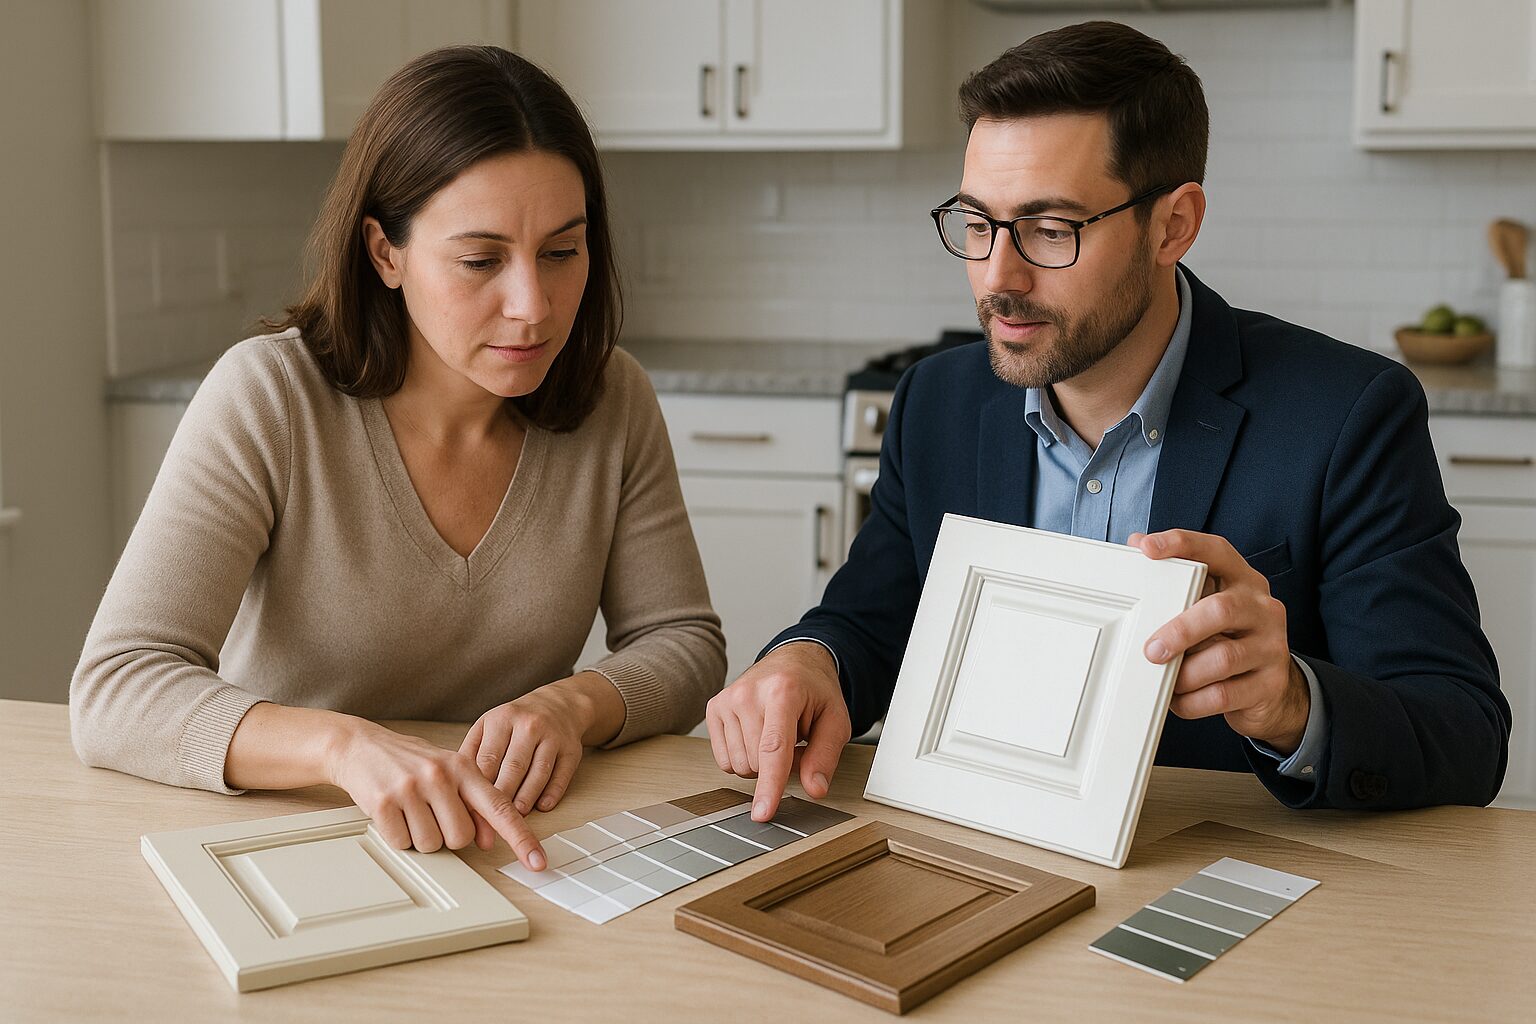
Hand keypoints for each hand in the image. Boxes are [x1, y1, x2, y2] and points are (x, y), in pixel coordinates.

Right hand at [326, 718, 546, 868]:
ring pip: (432, 844)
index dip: (521, 838)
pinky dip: (399, 836)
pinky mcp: (383, 803)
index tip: (537, 861)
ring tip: (411, 811)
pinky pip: (402, 843)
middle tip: (432, 813)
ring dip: (422, 837)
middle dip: (448, 835)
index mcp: (463, 767)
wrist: (360, 746)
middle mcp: (440, 775)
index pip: (500, 808)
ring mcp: (411, 788)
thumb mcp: (448, 772)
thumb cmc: (410, 762)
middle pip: (462, 837)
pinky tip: (394, 814)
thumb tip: (489, 838)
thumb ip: (472, 801)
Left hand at [458, 674, 613, 815]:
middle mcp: (529, 725)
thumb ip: (472, 751)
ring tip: (515, 817)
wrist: (558, 704)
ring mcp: (553, 736)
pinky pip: (562, 775)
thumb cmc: (516, 721)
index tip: (470, 808)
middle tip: (490, 821)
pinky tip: (543, 806)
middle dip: (501, 797)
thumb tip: (455, 786)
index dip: (477, 787)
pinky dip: (552, 793)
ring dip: (526, 798)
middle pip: (513, 768)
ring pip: (538, 773)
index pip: (487, 759)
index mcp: (502, 719)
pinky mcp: (571, 749)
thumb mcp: (489, 725)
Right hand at [705, 642, 851, 821]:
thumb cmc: (814, 691)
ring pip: (738, 766)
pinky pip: (724, 760)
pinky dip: (743, 757)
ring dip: (760, 762)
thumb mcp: (835, 720)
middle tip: (794, 740)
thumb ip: (825, 756)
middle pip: (756, 763)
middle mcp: (748, 693)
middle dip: (778, 766)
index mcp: (783, 691)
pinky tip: (756, 735)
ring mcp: (727, 699)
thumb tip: (815, 789)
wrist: (792, 661)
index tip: (762, 812)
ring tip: (775, 734)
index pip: (774, 748)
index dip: (770, 785)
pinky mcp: (714, 708)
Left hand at [1131, 529, 1309, 752]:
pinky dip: (1193, 700)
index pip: (1215, 551)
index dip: (1182, 545)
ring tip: (1166, 681)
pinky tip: (1180, 700)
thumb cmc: (1226, 640)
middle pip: (1221, 610)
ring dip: (1184, 674)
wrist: (1271, 691)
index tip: (1146, 548)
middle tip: (1151, 650)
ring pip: (1222, 658)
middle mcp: (1262, 608)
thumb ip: (1177, 582)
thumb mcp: (1205, 608)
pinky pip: (1223, 694)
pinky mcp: (1270, 683)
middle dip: (1180, 631)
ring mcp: (1271, 645)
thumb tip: (1134, 544)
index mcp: (1243, 581)